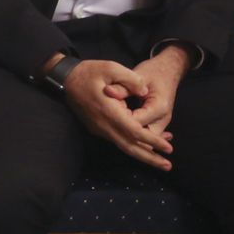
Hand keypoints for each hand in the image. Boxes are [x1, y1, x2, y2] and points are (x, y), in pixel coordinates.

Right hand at [58, 58, 174, 169]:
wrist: (65, 80)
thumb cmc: (88, 72)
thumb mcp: (111, 67)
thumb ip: (131, 80)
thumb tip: (145, 93)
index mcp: (109, 111)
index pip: (134, 132)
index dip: (152, 140)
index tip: (168, 148)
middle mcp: (103, 125)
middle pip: (129, 147)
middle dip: (149, 158)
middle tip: (168, 166)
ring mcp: (99, 129)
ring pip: (123, 146)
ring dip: (142, 154)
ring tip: (161, 160)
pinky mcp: (97, 128)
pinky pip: (117, 140)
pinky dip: (133, 145)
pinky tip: (146, 145)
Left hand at [105, 46, 190, 138]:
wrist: (169, 70)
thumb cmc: (154, 72)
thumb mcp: (139, 75)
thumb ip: (123, 86)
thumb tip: (107, 91)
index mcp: (158, 107)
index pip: (135, 123)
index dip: (119, 120)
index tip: (107, 112)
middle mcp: (162, 119)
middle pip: (141, 138)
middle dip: (123, 133)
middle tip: (107, 123)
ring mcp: (161, 123)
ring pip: (144, 141)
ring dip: (128, 136)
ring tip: (112, 127)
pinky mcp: (157, 124)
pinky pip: (145, 136)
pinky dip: (133, 136)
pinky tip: (120, 130)